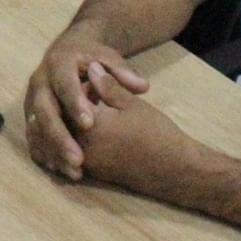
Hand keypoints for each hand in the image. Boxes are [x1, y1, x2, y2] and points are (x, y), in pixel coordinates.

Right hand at [23, 26, 149, 179]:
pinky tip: (63, 171)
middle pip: (44, 110)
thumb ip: (124, 73)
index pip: (65, 84)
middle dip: (59, 136)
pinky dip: (45, 154)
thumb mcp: (108, 58)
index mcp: (58, 63)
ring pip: (36, 128)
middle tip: (78, 160)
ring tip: (74, 172)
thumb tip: (141, 86)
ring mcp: (32, 100)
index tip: (89, 124)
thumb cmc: (91, 58)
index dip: (75, 104)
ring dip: (52, 151)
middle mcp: (40, 82)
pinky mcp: (31, 116)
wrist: (65, 53)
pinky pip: (33, 138)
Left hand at [72, 76, 198, 195]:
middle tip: (89, 94)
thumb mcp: (132, 104)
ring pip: (67, 138)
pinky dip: (77, 139)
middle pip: (63, 120)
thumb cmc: (157, 133)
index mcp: (90, 126)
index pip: (69, 100)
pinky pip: (75, 152)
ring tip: (91, 110)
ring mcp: (87, 163)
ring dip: (73, 122)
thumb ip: (108, 86)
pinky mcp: (94, 173)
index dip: (78, 87)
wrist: (176, 170)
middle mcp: (82, 147)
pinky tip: (93, 128)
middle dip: (72, 105)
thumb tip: (90, 67)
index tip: (91, 81)